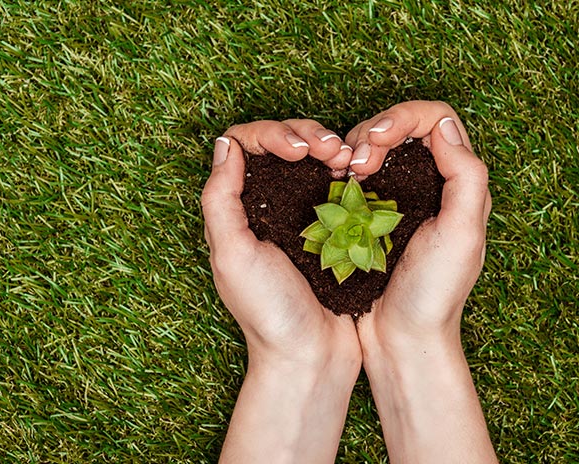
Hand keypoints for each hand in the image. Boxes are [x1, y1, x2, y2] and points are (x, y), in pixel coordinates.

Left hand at [202, 120, 359, 462]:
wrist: (313, 355)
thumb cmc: (269, 311)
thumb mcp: (232, 255)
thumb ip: (220, 199)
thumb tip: (226, 144)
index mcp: (238, 208)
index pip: (245, 145)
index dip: (271, 134)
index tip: (296, 151)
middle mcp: (267, 204)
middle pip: (280, 142)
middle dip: (305, 134)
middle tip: (330, 149)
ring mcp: (302, 213)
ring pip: (311, 157)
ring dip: (328, 146)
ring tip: (347, 159)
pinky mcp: (334, 225)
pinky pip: (337, 182)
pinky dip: (347, 170)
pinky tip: (358, 173)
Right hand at [349, 101, 496, 462]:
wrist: (400, 339)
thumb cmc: (434, 294)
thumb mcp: (462, 236)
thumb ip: (465, 177)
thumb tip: (443, 127)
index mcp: (459, 183)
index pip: (436, 119)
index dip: (403, 118)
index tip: (377, 142)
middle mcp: (430, 183)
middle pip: (402, 126)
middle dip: (374, 131)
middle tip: (357, 164)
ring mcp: (397, 198)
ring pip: (374, 146)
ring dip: (355, 148)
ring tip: (345, 174)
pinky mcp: (368, 214)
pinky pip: (355, 175)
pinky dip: (342, 170)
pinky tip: (335, 185)